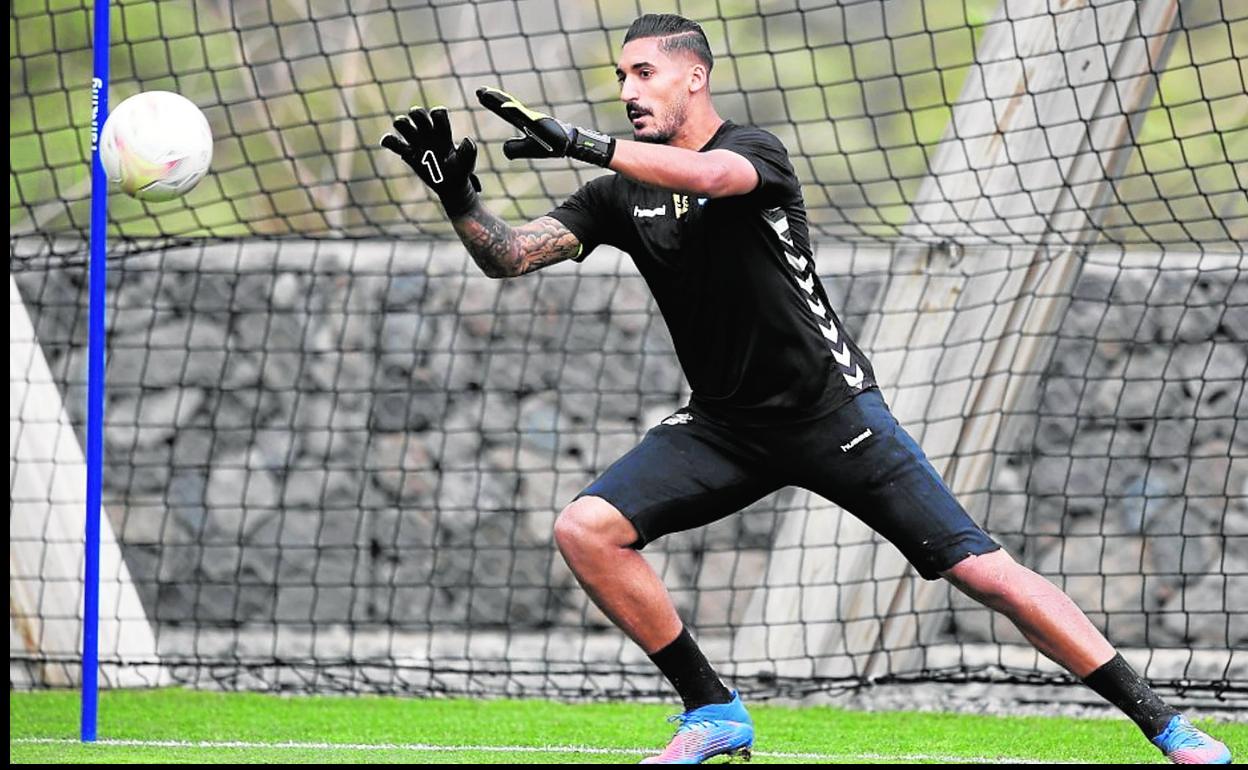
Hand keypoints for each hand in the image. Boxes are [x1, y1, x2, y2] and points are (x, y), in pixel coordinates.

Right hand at [381, 106, 481, 217]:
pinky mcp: (407, 153)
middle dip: (417, 115)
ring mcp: (416, 142)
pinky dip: (389, 140)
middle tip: (422, 130)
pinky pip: (393, 142)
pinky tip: (394, 146)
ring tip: (410, 139)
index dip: (438, 115)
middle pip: (417, 112)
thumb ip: (469, 151)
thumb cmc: (460, 170)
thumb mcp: (467, 163)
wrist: (451, 184)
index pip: (437, 113)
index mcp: (443, 131)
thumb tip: (466, 139)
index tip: (441, 130)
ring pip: (402, 123)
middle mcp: (428, 133)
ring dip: (402, 125)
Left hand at [476, 87, 614, 167]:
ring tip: (486, 93)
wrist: (568, 145)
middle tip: (479, 90)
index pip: (504, 110)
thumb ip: (515, 149)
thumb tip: (503, 147)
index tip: (480, 95)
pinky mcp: (538, 121)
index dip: (492, 103)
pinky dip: (513, 109)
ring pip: (513, 106)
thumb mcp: (528, 149)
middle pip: (506, 104)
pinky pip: (523, 114)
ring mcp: (532, 117)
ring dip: (499, 100)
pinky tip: (504, 106)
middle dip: (492, 97)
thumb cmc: (551, 146)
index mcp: (523, 121)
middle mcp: (526, 116)